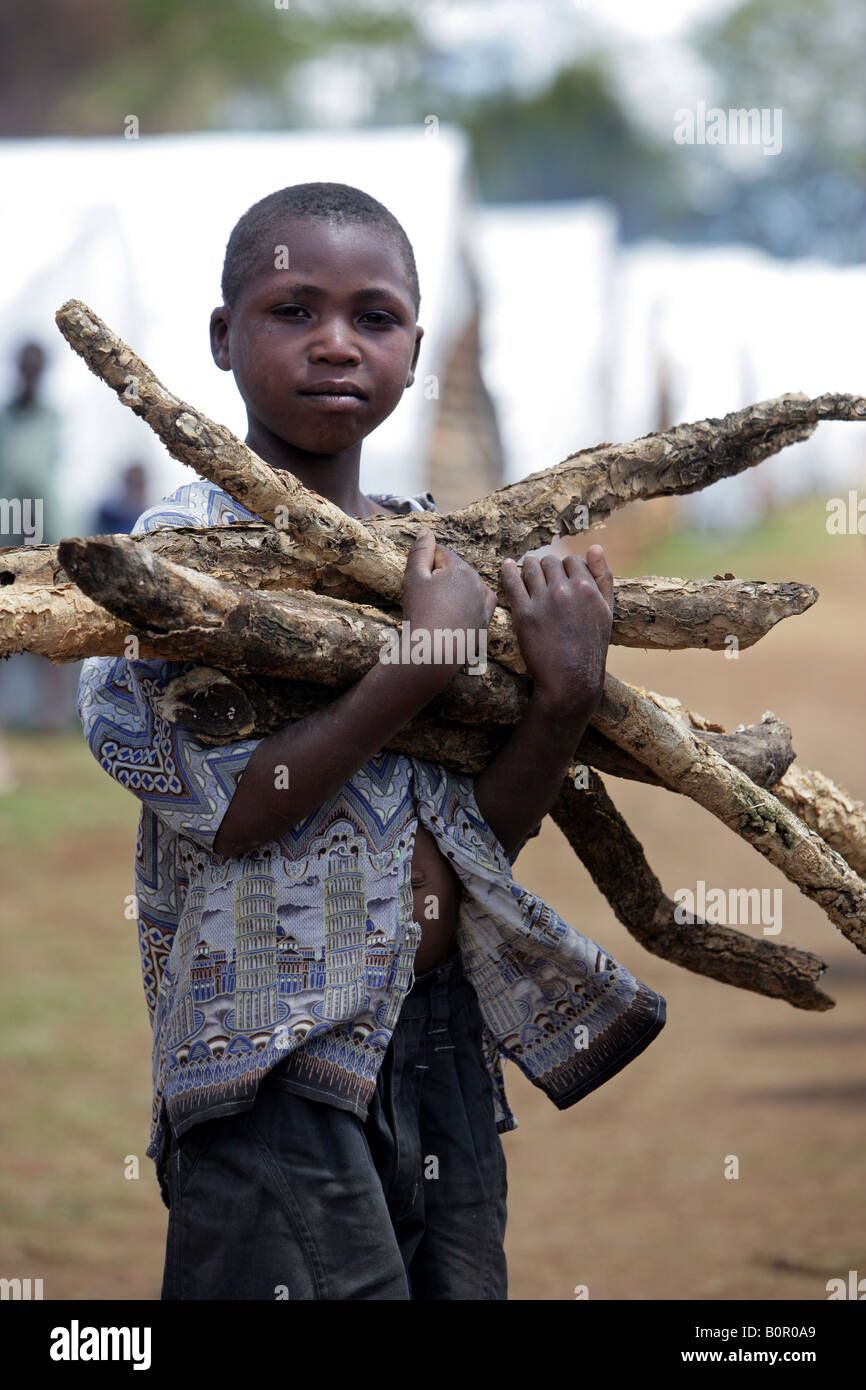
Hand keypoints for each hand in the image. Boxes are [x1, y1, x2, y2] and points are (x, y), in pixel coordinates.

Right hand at [400, 528, 496, 682]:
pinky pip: (483, 601)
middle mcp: (476, 581)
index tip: (410, 575)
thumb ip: (420, 551)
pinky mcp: (484, 620)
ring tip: (435, 603)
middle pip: (453, 568)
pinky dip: (473, 599)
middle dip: (437, 574)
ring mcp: (482, 601)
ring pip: (467, 584)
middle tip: (420, 593)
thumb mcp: (414, 578)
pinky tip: (463, 603)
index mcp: (459, 568)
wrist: (434, 652)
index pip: (438, 553)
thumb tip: (426, 532)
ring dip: (453, 587)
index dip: (421, 561)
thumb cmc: (420, 613)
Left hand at [501, 544, 613, 716]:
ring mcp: (543, 601)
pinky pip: (512, 583)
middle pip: (551, 562)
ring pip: (531, 568)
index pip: (572, 560)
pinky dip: (507, 570)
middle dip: (547, 567)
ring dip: (529, 565)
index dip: (565, 567)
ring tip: (527, 568)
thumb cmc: (591, 647)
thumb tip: (595, 547)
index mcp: (587, 588)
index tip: (560, 576)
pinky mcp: (524, 614)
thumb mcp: (607, 611)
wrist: (571, 679)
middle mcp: (565, 590)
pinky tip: (506, 565)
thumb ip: (604, 577)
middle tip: (543, 575)